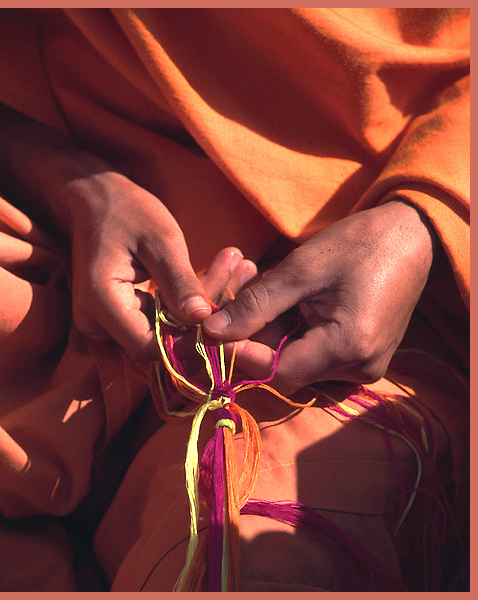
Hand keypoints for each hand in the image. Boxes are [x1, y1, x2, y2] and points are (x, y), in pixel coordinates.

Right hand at [67, 172, 256, 359]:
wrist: (96, 198)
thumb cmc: (127, 211)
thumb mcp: (160, 240)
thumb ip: (179, 281)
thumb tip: (203, 318)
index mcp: (100, 301)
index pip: (148, 346)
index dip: (186, 339)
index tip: (221, 310)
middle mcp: (95, 320)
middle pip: (158, 342)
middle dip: (200, 318)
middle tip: (240, 273)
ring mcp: (103, 322)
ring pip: (161, 333)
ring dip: (197, 309)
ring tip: (234, 267)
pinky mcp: (117, 316)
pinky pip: (155, 322)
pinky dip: (183, 304)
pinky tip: (212, 275)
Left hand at [203, 200, 436, 394]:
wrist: (411, 236)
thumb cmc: (358, 244)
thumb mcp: (301, 269)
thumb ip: (256, 305)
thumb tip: (211, 331)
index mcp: (349, 347)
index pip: (277, 371)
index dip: (240, 354)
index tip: (213, 327)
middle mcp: (359, 369)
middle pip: (285, 370)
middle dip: (254, 338)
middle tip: (235, 300)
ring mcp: (363, 367)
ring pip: (296, 363)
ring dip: (270, 333)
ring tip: (261, 291)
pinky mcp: (361, 357)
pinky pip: (314, 355)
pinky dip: (291, 333)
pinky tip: (286, 302)